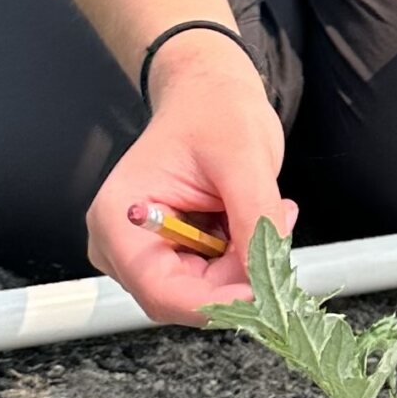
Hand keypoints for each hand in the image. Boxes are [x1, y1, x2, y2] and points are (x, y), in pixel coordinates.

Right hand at [86, 31, 295, 326]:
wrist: (210, 93)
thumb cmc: (213, 110)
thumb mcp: (243, 159)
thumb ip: (255, 220)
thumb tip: (267, 277)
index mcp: (119, 219)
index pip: (161, 291)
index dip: (215, 304)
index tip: (264, 298)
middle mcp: (123, 245)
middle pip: (185, 297)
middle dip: (240, 277)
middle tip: (277, 231)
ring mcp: (147, 252)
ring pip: (207, 291)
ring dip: (248, 262)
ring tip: (269, 209)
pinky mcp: (174, 254)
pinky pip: (216, 277)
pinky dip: (245, 255)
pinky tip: (255, 216)